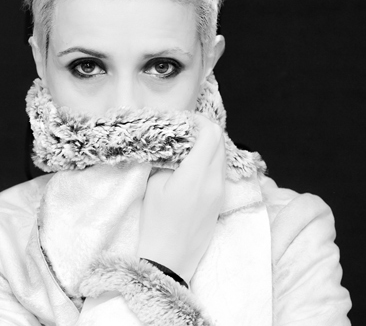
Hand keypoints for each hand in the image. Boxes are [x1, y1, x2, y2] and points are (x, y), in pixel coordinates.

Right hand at [137, 114, 225, 283]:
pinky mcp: (220, 200)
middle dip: (205, 129)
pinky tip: (195, 163)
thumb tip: (176, 146)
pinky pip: (221, 170)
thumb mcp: (155, 184)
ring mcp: (220, 191)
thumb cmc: (156, 221)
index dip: (198, 121)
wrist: (170, 258)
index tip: (184, 121)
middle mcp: (214, 180)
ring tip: (189, 146)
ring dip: (210, 145)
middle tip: (186, 130)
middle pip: (220, 141)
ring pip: (223, 155)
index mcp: (196, 174)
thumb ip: (169, 160)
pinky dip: (212, 159)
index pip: (210, 134)